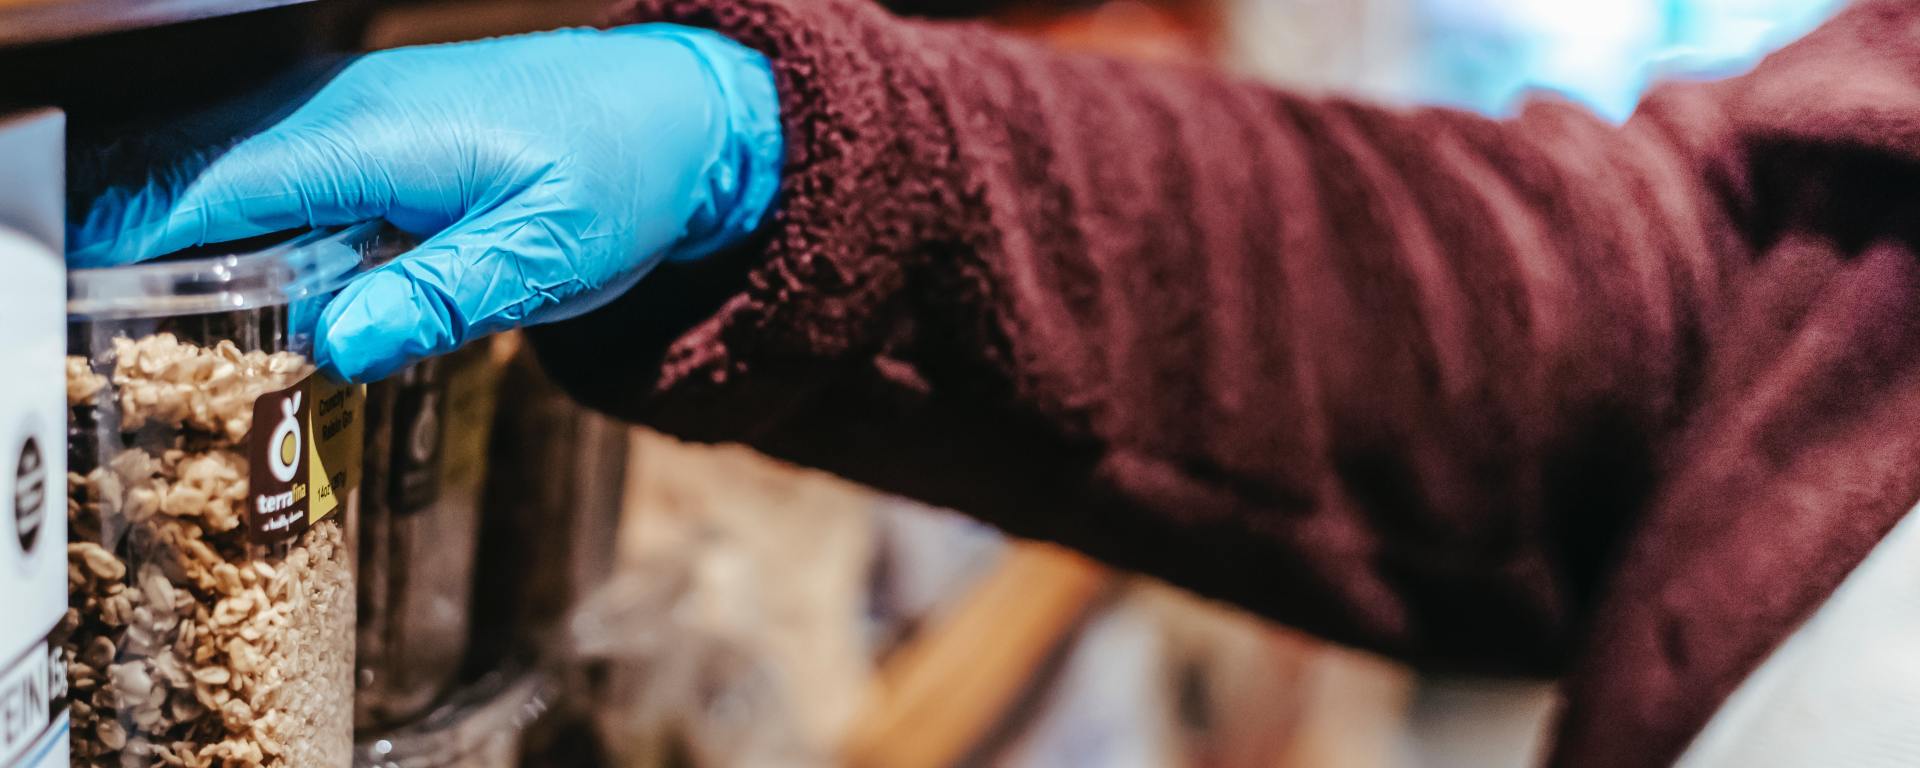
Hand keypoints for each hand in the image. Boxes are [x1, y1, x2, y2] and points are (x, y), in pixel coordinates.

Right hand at [69, 24, 782, 381]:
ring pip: (227, 165)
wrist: (676, 112)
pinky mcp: (371, 126)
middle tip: (102, 337)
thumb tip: (334, 346)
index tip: (81, 304)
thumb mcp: (546, 255)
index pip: (216, 184)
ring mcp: (352, 110)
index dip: (134, 241)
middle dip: (134, 243)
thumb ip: (440, 298)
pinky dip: (233, 217)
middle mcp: (344, 109)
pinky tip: (224, 279)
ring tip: (141, 323)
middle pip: (196, 169)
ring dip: (178, 233)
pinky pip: (273, 167)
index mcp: (375, 137)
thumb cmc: (621, 177)